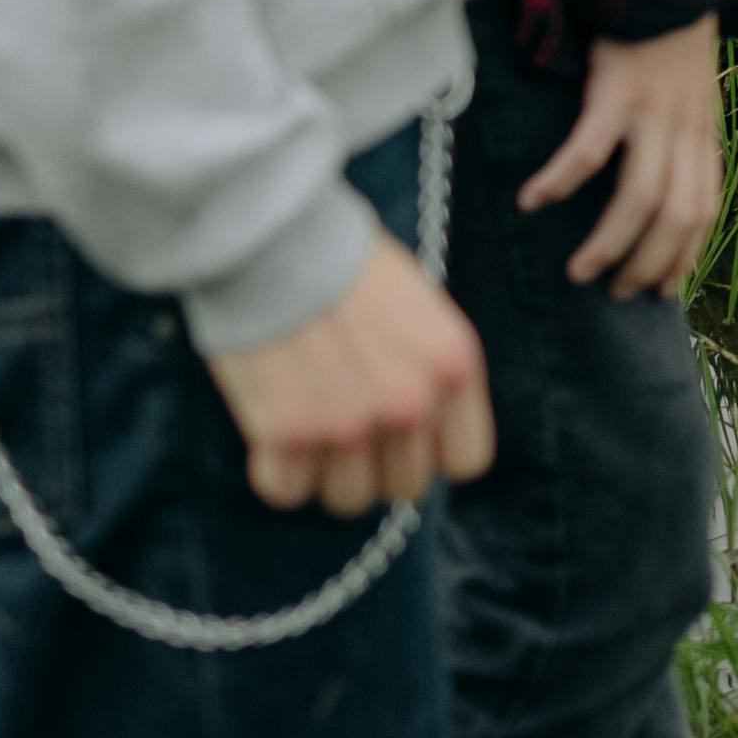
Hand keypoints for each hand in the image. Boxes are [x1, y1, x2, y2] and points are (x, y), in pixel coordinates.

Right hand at [201, 236, 492, 514]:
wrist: (274, 238)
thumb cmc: (343, 267)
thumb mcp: (419, 310)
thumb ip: (429, 373)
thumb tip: (423, 433)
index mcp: (453, 366)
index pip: (465, 462)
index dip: (430, 452)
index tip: (401, 432)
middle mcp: (411, 403)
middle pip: (403, 487)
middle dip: (375, 462)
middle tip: (344, 418)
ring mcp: (350, 423)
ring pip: (346, 499)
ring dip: (325, 469)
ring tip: (307, 414)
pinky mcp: (288, 432)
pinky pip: (286, 490)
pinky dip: (275, 468)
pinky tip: (272, 425)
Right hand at [520, 15, 722, 300]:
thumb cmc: (670, 44)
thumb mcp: (692, 97)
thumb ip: (682, 142)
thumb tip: (662, 197)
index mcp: (704, 135)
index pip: (704, 211)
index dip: (685, 256)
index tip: (661, 290)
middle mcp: (686, 130)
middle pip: (675, 217)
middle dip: (646, 264)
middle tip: (614, 291)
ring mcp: (654, 111)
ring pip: (640, 198)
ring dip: (609, 243)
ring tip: (580, 271)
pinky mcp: (618, 90)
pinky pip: (588, 150)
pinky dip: (560, 181)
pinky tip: (533, 201)